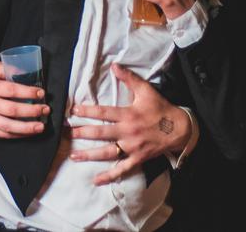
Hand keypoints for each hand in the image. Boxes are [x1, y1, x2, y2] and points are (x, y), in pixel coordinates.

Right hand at [0, 62, 48, 138]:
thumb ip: (6, 69)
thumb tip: (26, 70)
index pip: (12, 90)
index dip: (28, 92)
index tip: (41, 92)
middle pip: (13, 110)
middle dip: (32, 111)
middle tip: (45, 109)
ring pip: (8, 126)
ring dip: (27, 128)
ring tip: (41, 126)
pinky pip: (2, 134)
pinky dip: (16, 135)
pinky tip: (27, 133)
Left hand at [68, 64, 197, 184]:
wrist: (179, 128)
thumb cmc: (160, 108)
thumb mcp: (146, 90)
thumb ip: (129, 78)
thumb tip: (114, 66)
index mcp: (128, 114)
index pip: (103, 112)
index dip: (87, 111)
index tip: (73, 111)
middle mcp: (128, 132)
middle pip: (101, 133)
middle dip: (82, 133)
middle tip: (66, 134)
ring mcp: (132, 147)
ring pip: (107, 152)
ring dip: (89, 155)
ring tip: (73, 156)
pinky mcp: (137, 159)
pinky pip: (121, 169)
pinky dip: (109, 176)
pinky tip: (96, 180)